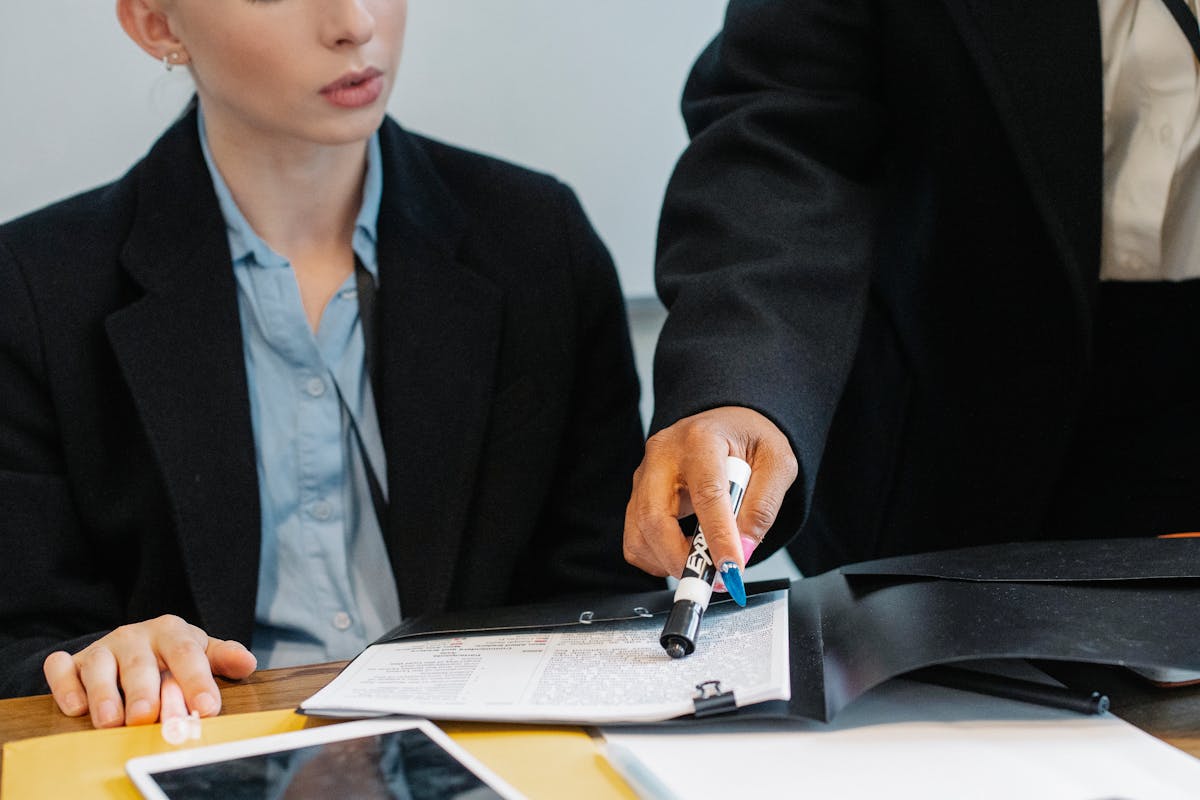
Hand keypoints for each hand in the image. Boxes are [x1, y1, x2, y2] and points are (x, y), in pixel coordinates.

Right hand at [42, 614, 256, 728]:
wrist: (132, 644)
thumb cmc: (171, 655)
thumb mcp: (200, 653)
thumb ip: (222, 659)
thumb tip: (248, 663)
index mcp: (172, 632)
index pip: (187, 655)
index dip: (197, 681)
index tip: (206, 707)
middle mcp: (135, 637)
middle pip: (140, 664)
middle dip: (144, 692)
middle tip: (146, 717)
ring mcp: (102, 648)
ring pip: (100, 668)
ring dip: (104, 695)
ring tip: (112, 721)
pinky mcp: (73, 662)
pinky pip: (62, 669)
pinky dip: (66, 686)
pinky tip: (76, 707)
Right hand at [625, 406, 797, 577]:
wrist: (726, 424)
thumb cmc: (749, 439)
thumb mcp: (777, 464)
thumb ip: (763, 507)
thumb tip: (743, 550)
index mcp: (700, 439)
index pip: (706, 494)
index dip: (718, 537)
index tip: (731, 568)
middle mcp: (663, 455)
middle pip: (654, 517)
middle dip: (681, 558)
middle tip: (713, 579)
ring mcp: (644, 476)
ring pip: (639, 533)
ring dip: (670, 560)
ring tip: (704, 559)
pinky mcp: (637, 495)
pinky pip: (636, 540)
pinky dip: (658, 557)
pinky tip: (685, 548)